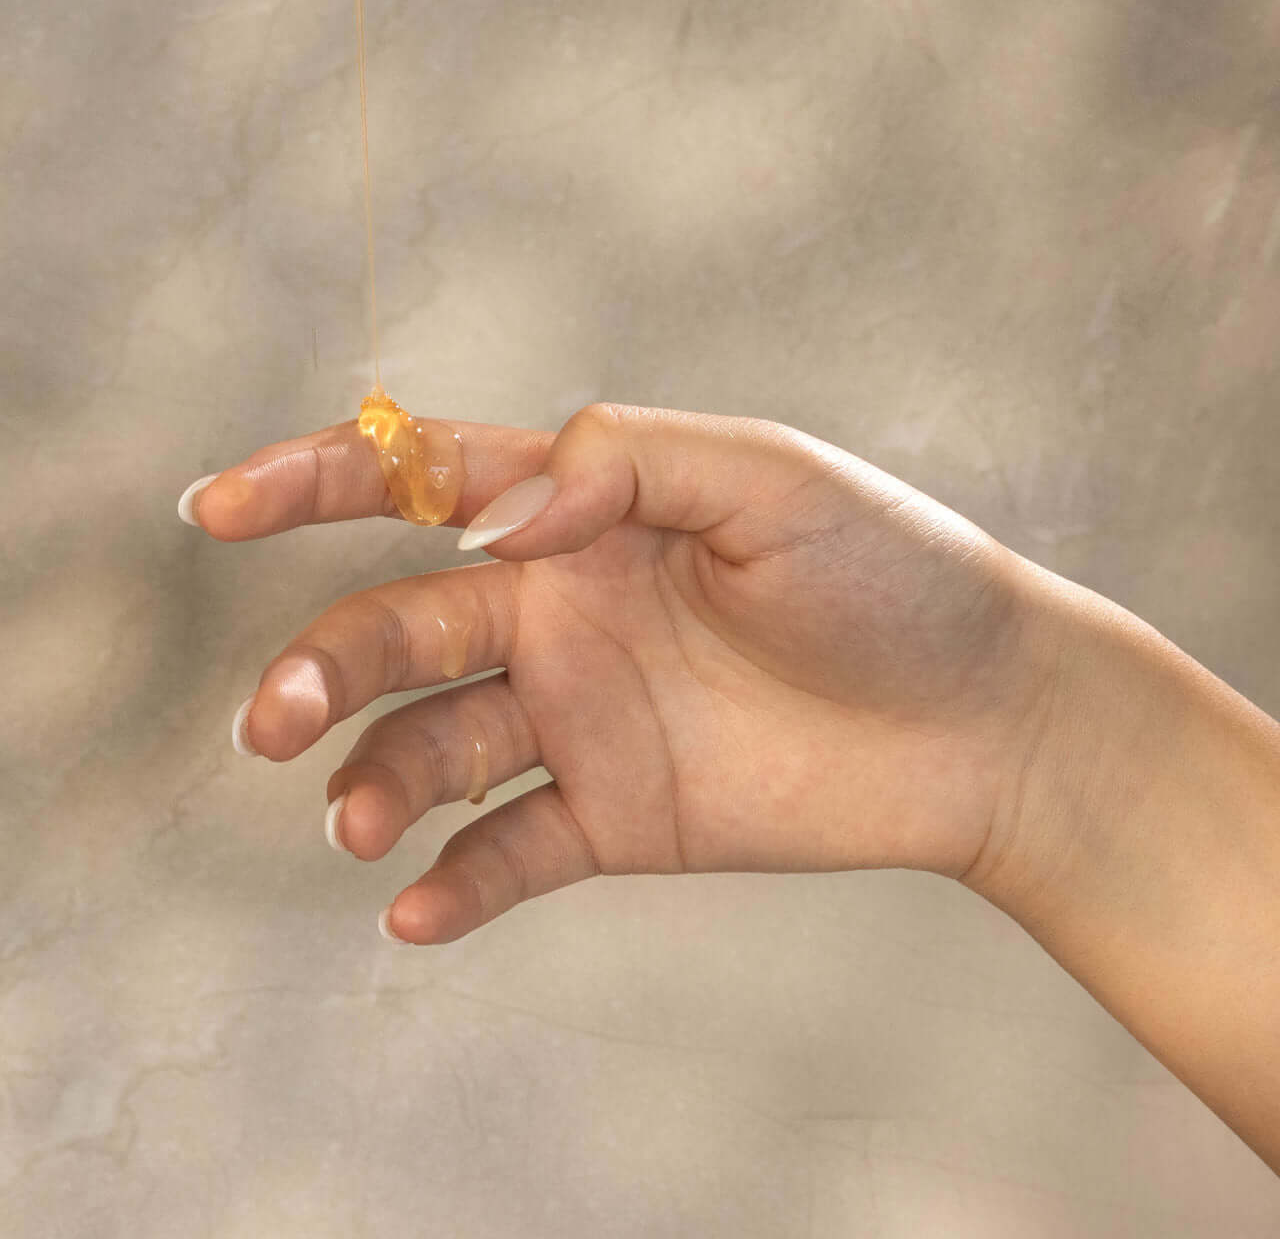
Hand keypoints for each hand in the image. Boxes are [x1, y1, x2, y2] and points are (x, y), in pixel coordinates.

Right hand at [186, 403, 1059, 943]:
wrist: (981, 718)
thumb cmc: (890, 575)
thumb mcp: (768, 478)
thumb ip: (624, 464)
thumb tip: (492, 514)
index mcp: (584, 516)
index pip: (423, 484)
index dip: (314, 483)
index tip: (217, 506)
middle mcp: (562, 612)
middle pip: (401, 630)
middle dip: (322, 668)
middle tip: (272, 721)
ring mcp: (583, 717)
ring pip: (435, 748)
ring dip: (375, 781)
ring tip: (355, 818)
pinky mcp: (617, 815)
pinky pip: (511, 852)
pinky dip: (453, 883)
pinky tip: (415, 910)